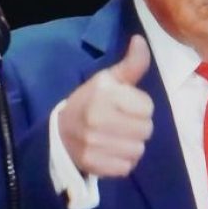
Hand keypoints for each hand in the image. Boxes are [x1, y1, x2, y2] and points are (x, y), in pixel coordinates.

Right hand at [58, 35, 153, 176]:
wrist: (60, 132)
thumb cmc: (90, 102)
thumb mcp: (108, 80)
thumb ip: (131, 64)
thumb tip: (140, 41)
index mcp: (103, 94)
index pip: (148, 108)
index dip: (140, 107)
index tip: (125, 106)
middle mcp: (97, 118)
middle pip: (146, 130)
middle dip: (138, 126)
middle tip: (122, 123)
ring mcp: (94, 144)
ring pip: (138, 150)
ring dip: (132, 145)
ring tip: (117, 138)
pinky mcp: (94, 164)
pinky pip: (126, 167)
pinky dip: (123, 162)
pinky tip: (111, 152)